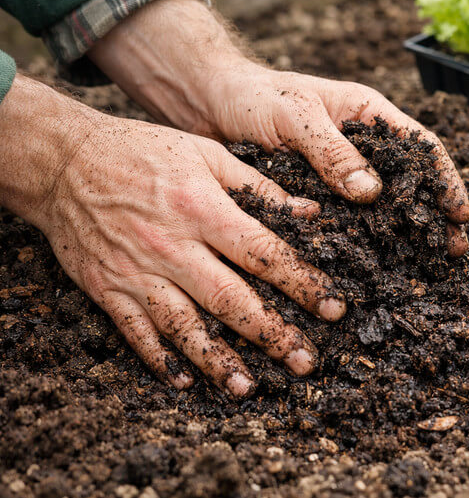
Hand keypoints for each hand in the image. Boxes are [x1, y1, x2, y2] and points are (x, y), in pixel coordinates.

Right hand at [0, 75, 345, 396]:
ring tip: (249, 388)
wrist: (64, 161)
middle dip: (272, 334)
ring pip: (185, 325)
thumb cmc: (142, 151)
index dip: (302, 284)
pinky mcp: (108, 289)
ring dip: (219, 361)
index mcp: (203, 210)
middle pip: (230, 299)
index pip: (264, 254)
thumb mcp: (206, 154)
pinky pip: (137, 332)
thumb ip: (258, 185)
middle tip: (305, 362)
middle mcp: (173, 247)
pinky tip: (185, 381)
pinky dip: (160, 359)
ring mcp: (138, 272)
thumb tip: (309, 212)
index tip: (334, 308)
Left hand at [87, 0, 468, 256]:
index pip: (421, 146)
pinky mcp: (318, 195)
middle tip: (456, 250)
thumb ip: (332, 151)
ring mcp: (341, 172)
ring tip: (430, 263)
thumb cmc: (253, 98)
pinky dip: (368, 240)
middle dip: (436, 214)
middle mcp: (362, 145)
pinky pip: (349, 220)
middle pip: (412, 181)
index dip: (445, 179)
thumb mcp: (295, 117)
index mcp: (368, 114)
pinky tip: (379, 264)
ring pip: (385, 205)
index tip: (460, 212)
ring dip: (408, 232)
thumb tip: (372, 192)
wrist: (206, 105)